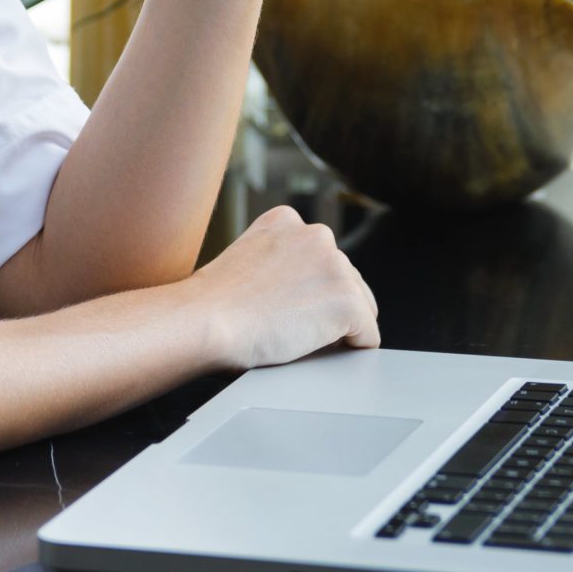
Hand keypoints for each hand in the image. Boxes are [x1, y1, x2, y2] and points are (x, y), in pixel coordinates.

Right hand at [186, 204, 380, 369]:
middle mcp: (316, 234)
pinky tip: (315, 349)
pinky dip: (351, 350)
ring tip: (294, 336)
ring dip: (336, 328)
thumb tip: (302, 290)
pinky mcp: (349, 301)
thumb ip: (277, 263)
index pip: (319, 259)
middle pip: (345, 282)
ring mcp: (336, 265)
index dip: (305, 290)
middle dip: (324, 308)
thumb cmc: (212, 304)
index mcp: (287, 221)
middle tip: (284, 325)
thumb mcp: (245, 261)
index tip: (280, 305)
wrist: (204, 320)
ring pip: (361, 308)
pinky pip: (368, 336)